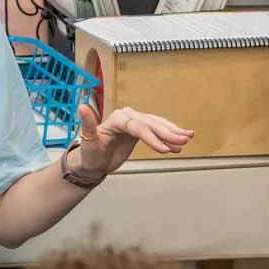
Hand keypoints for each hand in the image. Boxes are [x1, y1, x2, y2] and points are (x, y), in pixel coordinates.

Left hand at [67, 103, 193, 181]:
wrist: (93, 162)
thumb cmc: (89, 153)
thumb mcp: (87, 141)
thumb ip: (87, 124)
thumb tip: (81, 106)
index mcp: (116, 118)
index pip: (138, 126)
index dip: (152, 137)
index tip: (163, 149)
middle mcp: (127, 116)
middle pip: (151, 123)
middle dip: (168, 133)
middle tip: (183, 141)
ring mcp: (134, 122)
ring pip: (157, 125)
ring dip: (173, 132)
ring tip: (187, 138)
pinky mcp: (139, 129)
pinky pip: (157, 130)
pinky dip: (168, 136)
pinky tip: (179, 142)